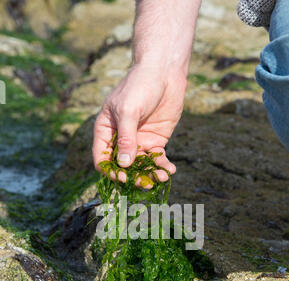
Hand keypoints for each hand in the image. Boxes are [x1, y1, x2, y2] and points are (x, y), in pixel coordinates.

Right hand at [92, 64, 186, 186]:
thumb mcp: (129, 110)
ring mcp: (138, 141)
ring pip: (140, 166)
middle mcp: (120, 139)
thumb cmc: (140, 85)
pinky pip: (156, 159)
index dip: (111, 170)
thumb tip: (124, 164)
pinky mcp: (155, 141)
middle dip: (134, 177)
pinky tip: (170, 170)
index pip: (102, 158)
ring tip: (162, 177)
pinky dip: (162, 166)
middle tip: (146, 183)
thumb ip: (126, 137)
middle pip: (123, 166)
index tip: (123, 177)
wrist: (164, 72)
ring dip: (150, 174)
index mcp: (105, 131)